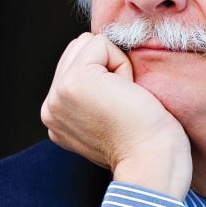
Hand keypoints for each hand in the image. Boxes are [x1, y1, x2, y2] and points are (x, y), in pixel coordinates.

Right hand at [40, 33, 192, 198]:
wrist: (155, 163)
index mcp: (58, 117)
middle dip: (111, 68)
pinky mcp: (74, 82)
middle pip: (79, 48)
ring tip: (125, 101)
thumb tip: (106, 65)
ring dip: (117, 67)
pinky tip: (127, 95)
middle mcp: (51, 107)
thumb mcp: (111, 117)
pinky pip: (102, 44)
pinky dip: (123, 65)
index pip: (77, 65)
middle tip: (126, 105)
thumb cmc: (151, 144)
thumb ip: (96, 94)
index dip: (110, 76)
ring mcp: (58, 94)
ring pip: (89, 44)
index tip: (122, 112)